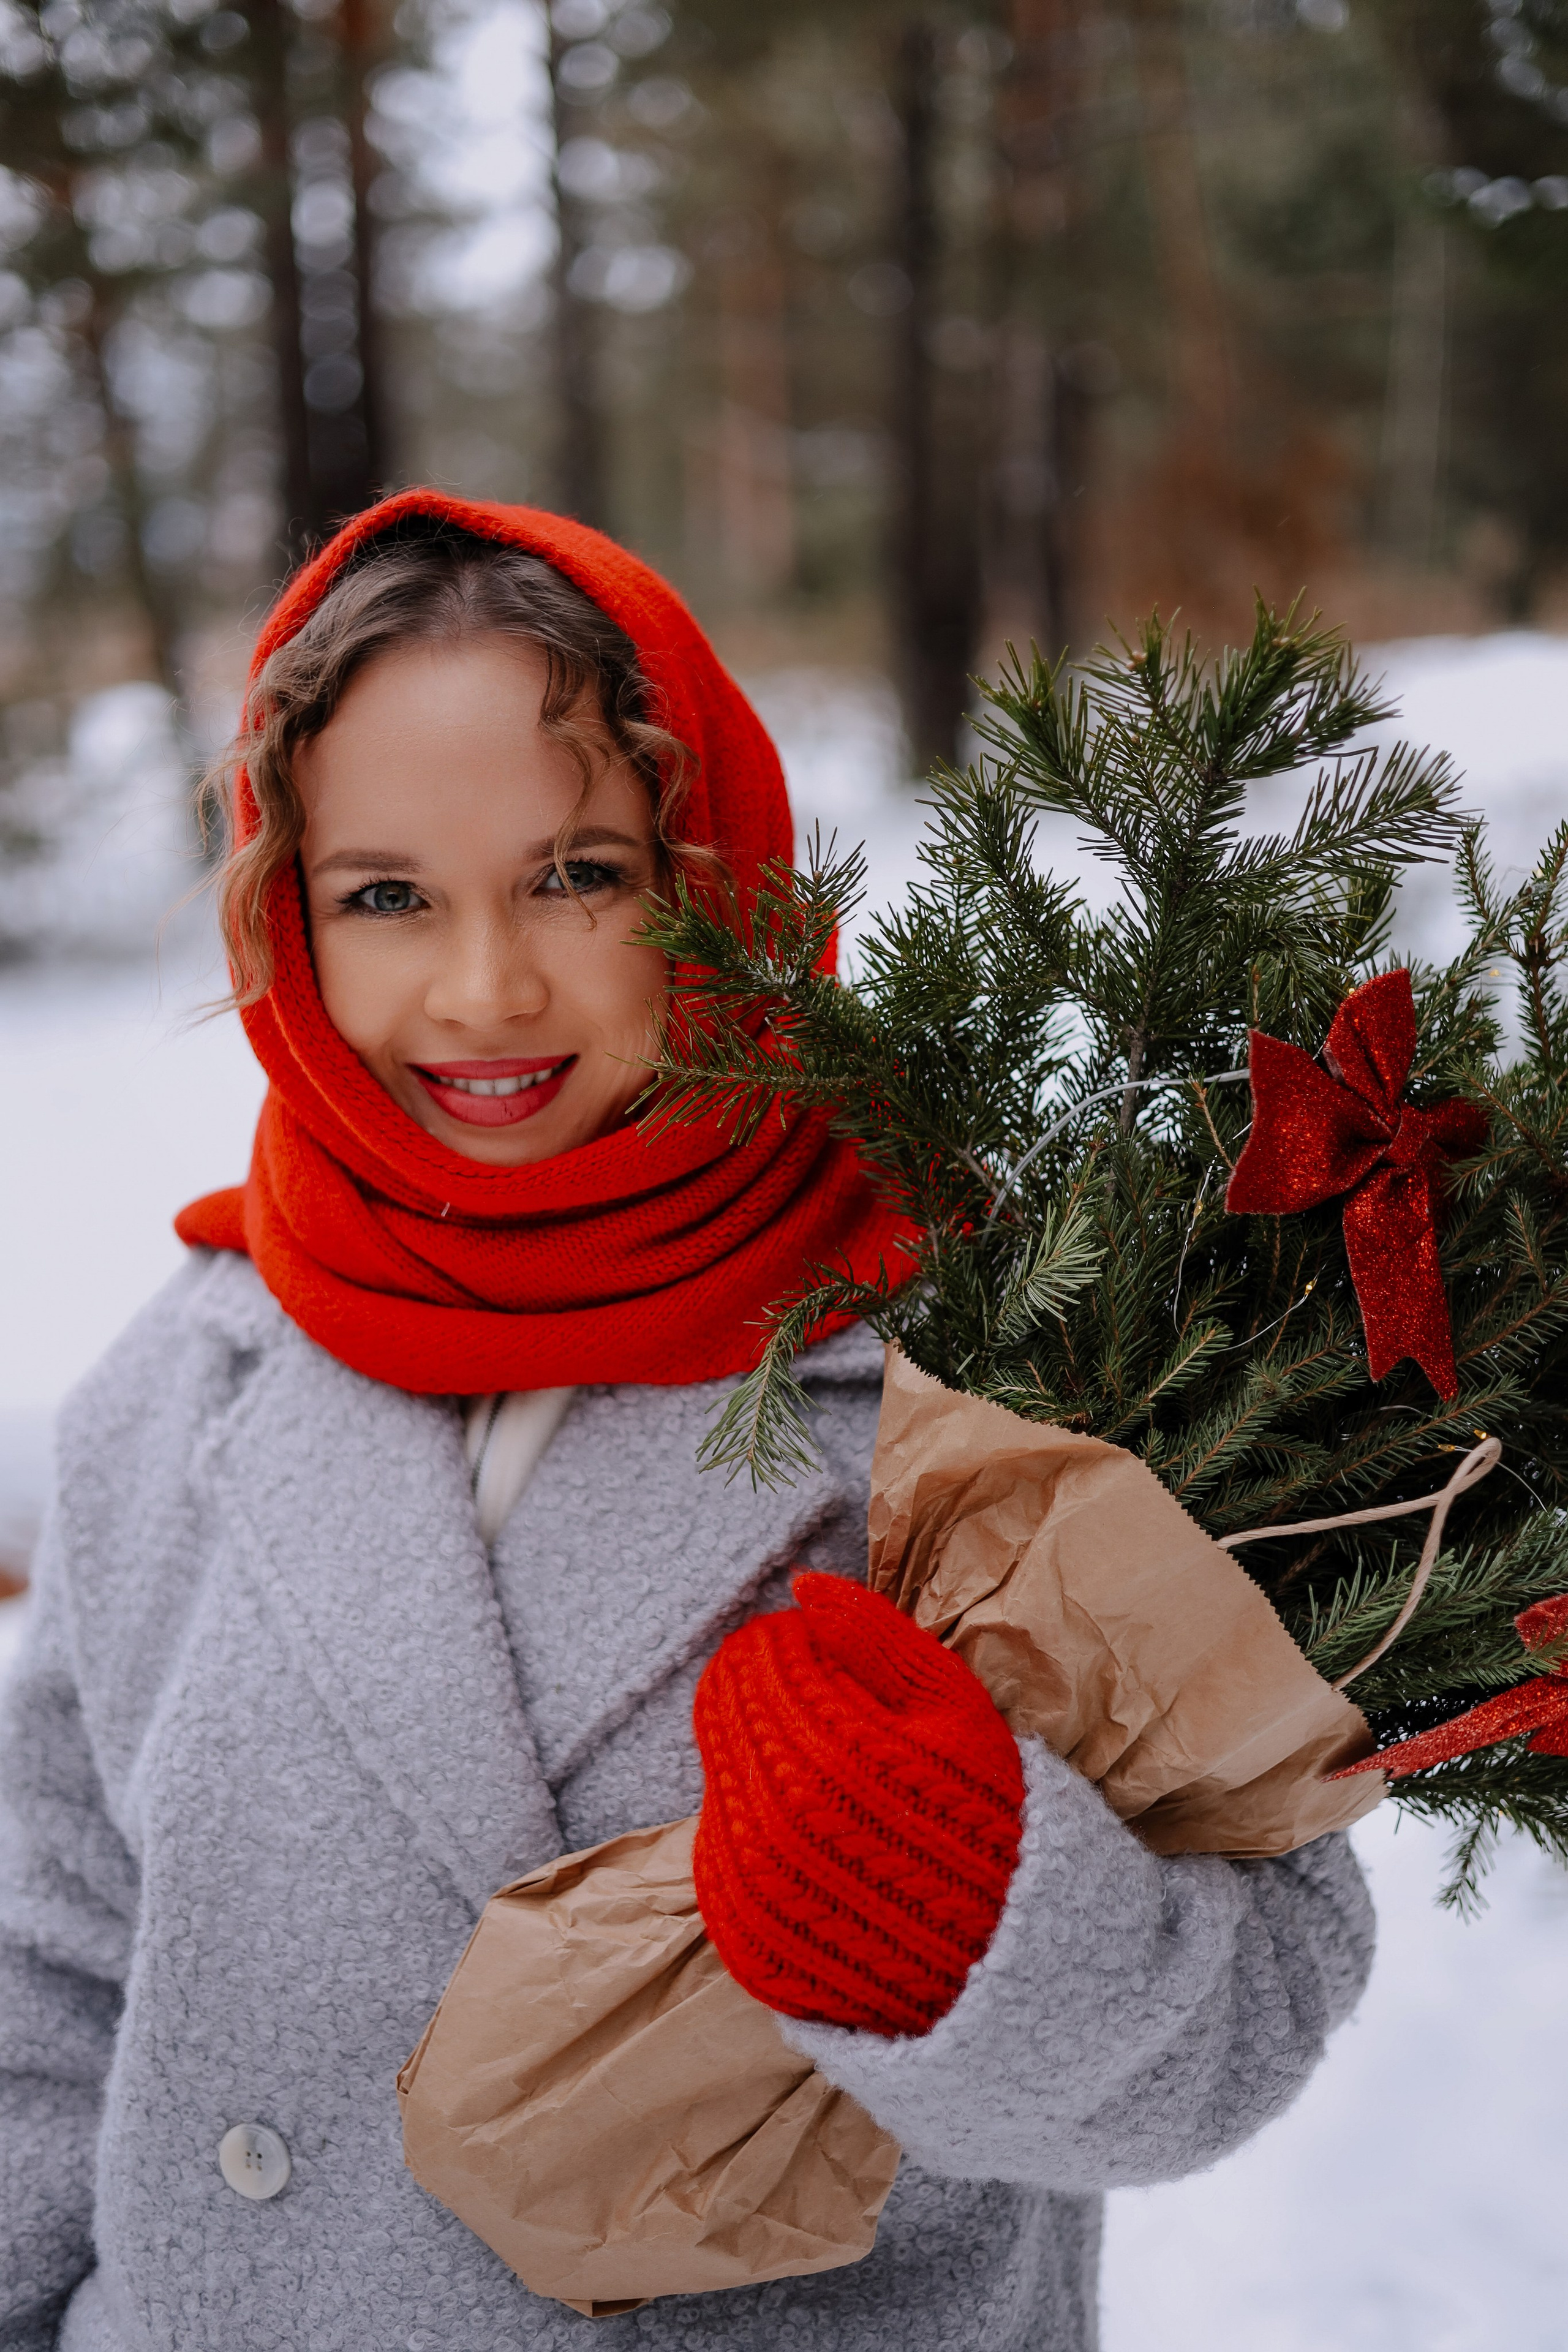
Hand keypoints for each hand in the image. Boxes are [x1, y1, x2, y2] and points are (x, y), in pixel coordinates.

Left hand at [693, 1573, 1023, 2036]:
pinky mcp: (738, 1933)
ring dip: (760, 1754)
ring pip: (716, 1770)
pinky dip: (753, 1824)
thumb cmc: (984, 1816)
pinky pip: (716, 1846)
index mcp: (826, 1751)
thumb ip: (874, 1635)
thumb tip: (803, 1585)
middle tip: (823, 1705)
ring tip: (829, 1774)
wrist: (995, 1958)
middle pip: (724, 1705)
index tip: (826, 1655)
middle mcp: (771, 1819)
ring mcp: (748, 1885)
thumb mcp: (951, 1708)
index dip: (790, 1641)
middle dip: (767, 1687)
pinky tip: (814, 1832)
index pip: (756, 1655)